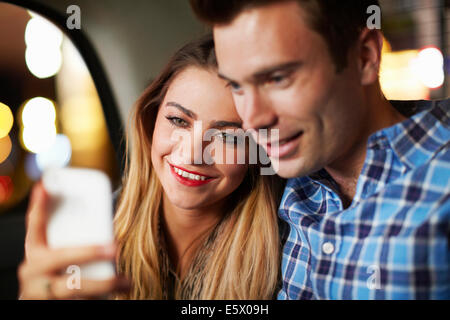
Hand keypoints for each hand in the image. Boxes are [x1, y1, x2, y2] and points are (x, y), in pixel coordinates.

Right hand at [18, 181, 129, 298]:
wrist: (43, 306)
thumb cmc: (56, 278)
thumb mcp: (57, 259)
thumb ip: (73, 243)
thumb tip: (107, 229)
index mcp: (35, 253)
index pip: (35, 225)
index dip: (38, 205)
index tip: (44, 186)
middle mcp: (33, 272)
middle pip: (61, 258)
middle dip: (89, 252)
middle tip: (114, 248)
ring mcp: (39, 294)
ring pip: (74, 288)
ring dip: (104, 284)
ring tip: (126, 282)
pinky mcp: (51, 308)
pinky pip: (79, 303)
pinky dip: (97, 300)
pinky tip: (115, 296)